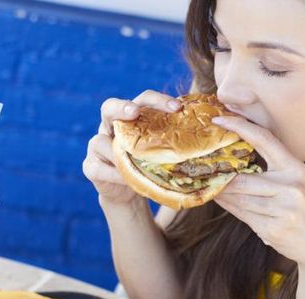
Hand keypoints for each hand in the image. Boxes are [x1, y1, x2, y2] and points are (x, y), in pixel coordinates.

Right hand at [83, 90, 182, 205]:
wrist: (128, 192)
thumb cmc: (149, 166)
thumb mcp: (162, 152)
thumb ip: (176, 141)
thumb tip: (215, 134)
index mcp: (131, 118)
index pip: (142, 100)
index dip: (157, 100)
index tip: (176, 107)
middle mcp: (110, 126)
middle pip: (109, 107)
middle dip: (121, 107)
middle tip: (133, 112)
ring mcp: (96, 146)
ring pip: (100, 142)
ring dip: (118, 151)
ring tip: (135, 162)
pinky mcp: (90, 167)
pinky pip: (98, 168)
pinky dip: (114, 174)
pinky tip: (127, 180)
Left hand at [211, 116, 304, 271]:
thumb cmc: (304, 210)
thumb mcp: (295, 184)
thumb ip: (271, 171)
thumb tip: (234, 159)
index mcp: (295, 168)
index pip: (265, 140)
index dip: (240, 126)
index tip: (219, 118)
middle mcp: (291, 187)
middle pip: (243, 179)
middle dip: (221, 177)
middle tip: (202, 168)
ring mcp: (283, 210)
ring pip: (239, 199)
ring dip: (221, 194)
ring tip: (208, 186)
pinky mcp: (273, 229)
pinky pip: (242, 215)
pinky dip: (229, 208)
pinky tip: (220, 200)